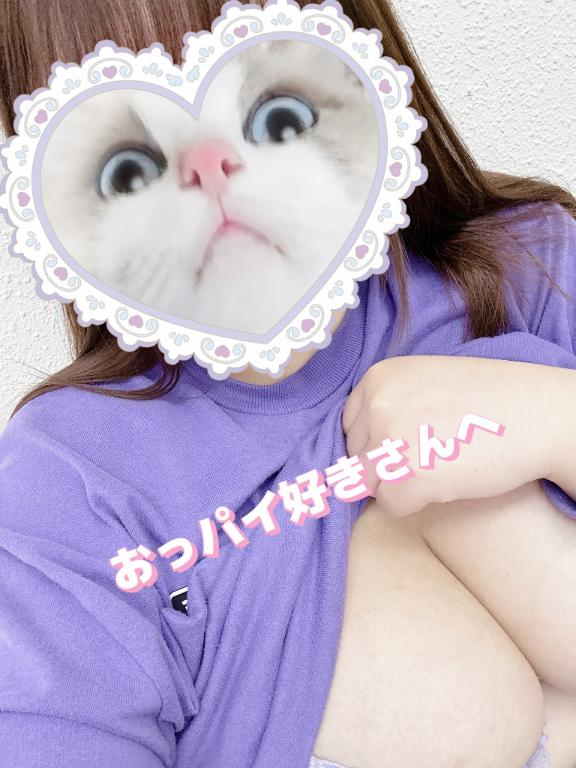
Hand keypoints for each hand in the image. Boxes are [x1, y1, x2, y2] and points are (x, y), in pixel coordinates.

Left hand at [342, 355, 562, 516]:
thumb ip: (387, 406)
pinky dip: (415, 503)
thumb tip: (355, 450)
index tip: (410, 442)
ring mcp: (389, 440)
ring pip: (369, 484)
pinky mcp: (407, 477)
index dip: (378, 443)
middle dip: (386, 465)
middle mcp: (376, 406)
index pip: (350, 427)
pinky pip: (390, 505)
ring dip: (399, 485)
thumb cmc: (487, 400)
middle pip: (356, 457)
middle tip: (432, 455)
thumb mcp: (424, 383)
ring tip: (439, 467)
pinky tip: (445, 482)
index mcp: (377, 379)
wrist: (536, 414)